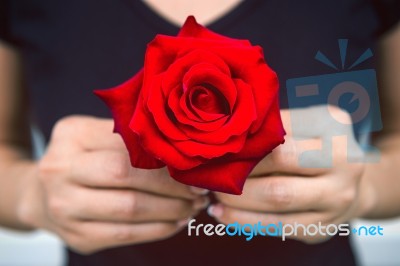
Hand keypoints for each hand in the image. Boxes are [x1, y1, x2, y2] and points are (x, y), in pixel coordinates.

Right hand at [18, 116, 208, 253]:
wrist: (39, 193)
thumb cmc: (80, 159)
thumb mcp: (95, 135)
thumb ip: (129, 136)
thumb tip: (182, 146)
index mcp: (71, 135)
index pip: (127, 146)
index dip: (165, 159)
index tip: (194, 166)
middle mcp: (60, 170)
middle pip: (127, 178)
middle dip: (173, 186)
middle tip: (199, 190)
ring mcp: (64, 208)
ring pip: (130, 210)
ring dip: (172, 210)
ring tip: (193, 206)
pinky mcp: (76, 236)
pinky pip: (125, 235)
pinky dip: (158, 229)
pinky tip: (176, 222)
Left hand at [210, 106, 373, 242]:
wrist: (351, 185)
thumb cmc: (316, 148)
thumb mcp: (304, 124)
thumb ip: (272, 125)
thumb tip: (224, 132)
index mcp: (333, 125)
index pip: (281, 127)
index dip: (245, 137)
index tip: (217, 142)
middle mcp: (343, 162)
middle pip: (279, 162)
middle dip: (238, 166)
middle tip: (210, 168)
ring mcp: (336, 198)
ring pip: (276, 198)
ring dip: (235, 197)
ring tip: (210, 193)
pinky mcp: (321, 227)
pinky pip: (276, 226)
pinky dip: (242, 220)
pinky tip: (221, 212)